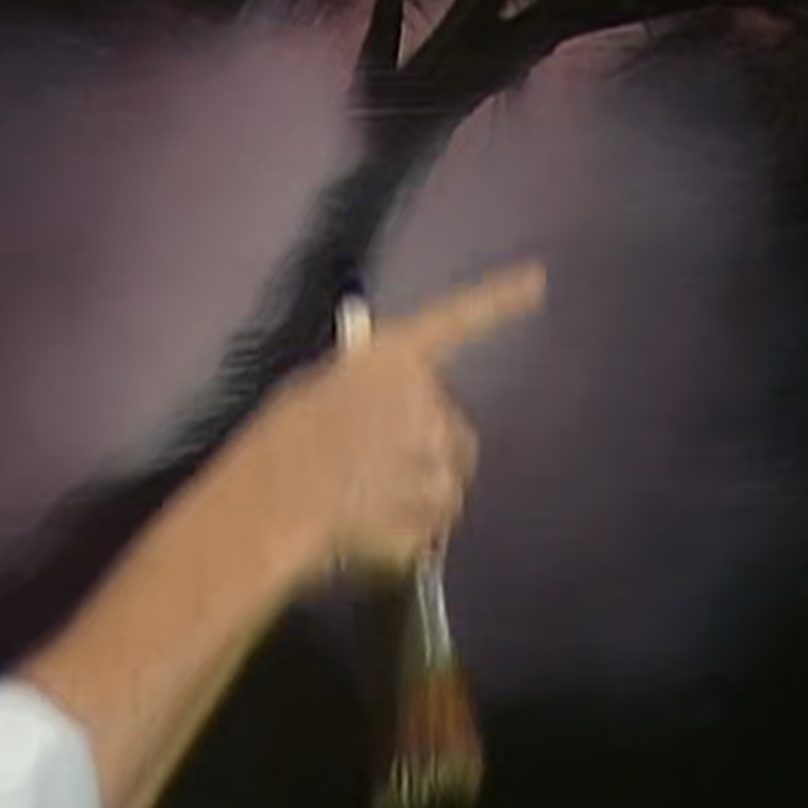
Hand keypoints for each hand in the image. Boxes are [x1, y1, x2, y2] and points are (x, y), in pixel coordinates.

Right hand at [220, 261, 545, 590]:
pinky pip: (437, 520)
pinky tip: (372, 527)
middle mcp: (428, 398)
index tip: (536, 279)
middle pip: (451, 424)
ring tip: (366, 501)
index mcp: (395, 357)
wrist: (271, 502)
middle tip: (376, 467)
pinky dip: (415, 528)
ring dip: (421, 489)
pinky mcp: (437, 507)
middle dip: (424, 447)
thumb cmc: (280, 443)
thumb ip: (370, 390)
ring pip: (450, 477)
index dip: (499, 299)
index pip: (460, 318)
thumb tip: (384, 412)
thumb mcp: (319, 390)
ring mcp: (438, 454)